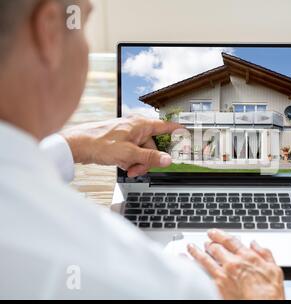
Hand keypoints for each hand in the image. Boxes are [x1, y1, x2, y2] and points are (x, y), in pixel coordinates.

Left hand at [61, 115, 181, 176]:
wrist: (77, 145)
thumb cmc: (99, 143)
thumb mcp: (129, 154)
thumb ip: (150, 157)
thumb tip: (168, 160)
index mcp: (141, 124)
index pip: (166, 127)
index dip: (178, 132)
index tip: (189, 134)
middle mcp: (136, 127)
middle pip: (153, 146)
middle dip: (148, 160)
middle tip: (138, 169)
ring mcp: (129, 134)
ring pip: (143, 151)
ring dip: (138, 163)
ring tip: (126, 168)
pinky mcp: (122, 141)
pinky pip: (133, 152)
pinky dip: (130, 160)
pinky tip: (122, 164)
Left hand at [188, 229, 284, 299]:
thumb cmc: (270, 294)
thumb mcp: (275, 270)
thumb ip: (265, 253)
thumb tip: (255, 244)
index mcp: (247, 257)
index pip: (230, 240)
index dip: (219, 234)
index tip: (214, 232)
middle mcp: (233, 263)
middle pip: (215, 248)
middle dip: (209, 243)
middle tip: (206, 242)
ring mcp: (223, 275)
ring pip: (205, 258)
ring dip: (196, 251)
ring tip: (191, 247)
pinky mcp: (216, 287)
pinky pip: (200, 274)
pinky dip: (190, 266)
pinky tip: (184, 262)